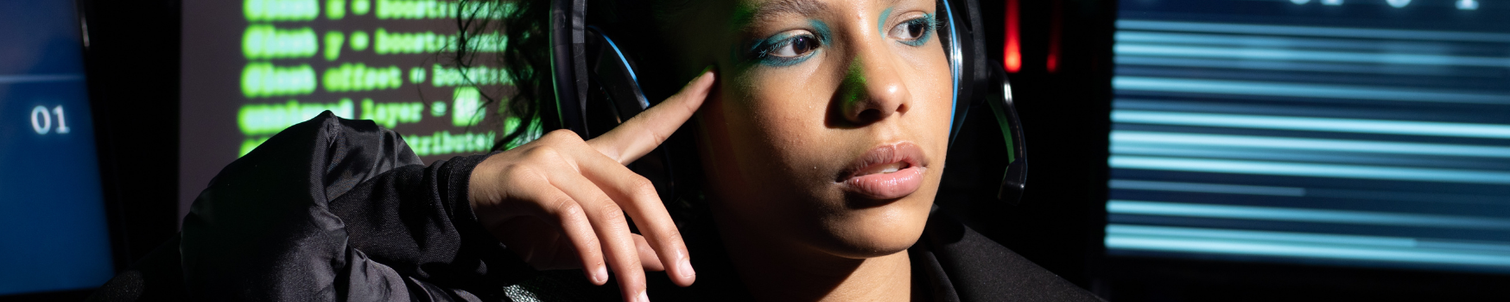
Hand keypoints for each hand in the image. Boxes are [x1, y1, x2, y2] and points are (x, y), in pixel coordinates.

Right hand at [468, 70, 714, 301]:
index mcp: (595, 156)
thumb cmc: (524, 225)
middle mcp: (577, 148)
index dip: (678, 107)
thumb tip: (665, 262)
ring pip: (606, 211)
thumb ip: (624, 247)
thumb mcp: (582, 243)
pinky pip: (569, 215)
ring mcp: (552, 160)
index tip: (711, 81)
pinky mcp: (527, 179)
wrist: (461, 216)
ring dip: (624, 259)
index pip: (644, 129)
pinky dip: (588, 248)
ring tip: (634, 296)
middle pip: (638, 188)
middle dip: (667, 234)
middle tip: (685, 276)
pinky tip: (598, 276)